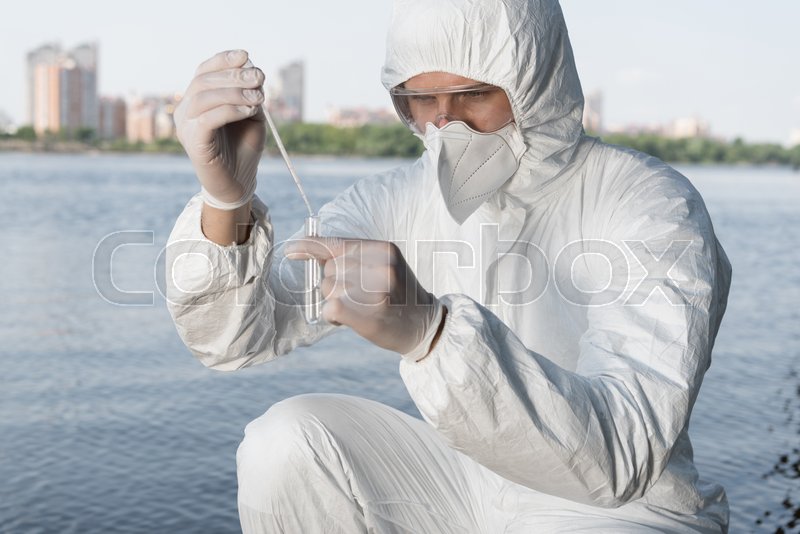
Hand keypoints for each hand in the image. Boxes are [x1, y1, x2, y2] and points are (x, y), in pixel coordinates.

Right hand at [174, 49, 265, 209]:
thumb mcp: (251, 115)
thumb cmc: (243, 148)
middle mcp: (186, 111)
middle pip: (204, 81)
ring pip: (204, 97)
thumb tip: (253, 72)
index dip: (223, 60)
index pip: (204, 71)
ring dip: (234, 92)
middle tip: (259, 77)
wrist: (238, 183)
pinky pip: (208, 119)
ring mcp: (187, 127)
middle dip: (234, 76)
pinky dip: (230, 110)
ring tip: (258, 97)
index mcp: (197, 100)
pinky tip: (249, 110)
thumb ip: (250, 95)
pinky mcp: (194, 144)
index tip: (245, 56)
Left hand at [285, 237, 443, 358]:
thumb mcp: (383, 267)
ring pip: (329, 289)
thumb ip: (352, 257)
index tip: (291, 250)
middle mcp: (381, 266)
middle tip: (357, 297)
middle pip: (330, 269)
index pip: (338, 244)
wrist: (423, 326)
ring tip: (359, 308)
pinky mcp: (368, 314)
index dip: (311, 246)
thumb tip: (309, 249)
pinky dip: (332, 315)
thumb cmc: (398, 297)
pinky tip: (347, 319)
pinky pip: (331, 307)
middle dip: (333, 284)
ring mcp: (376, 290)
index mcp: (384, 249)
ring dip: (335, 301)